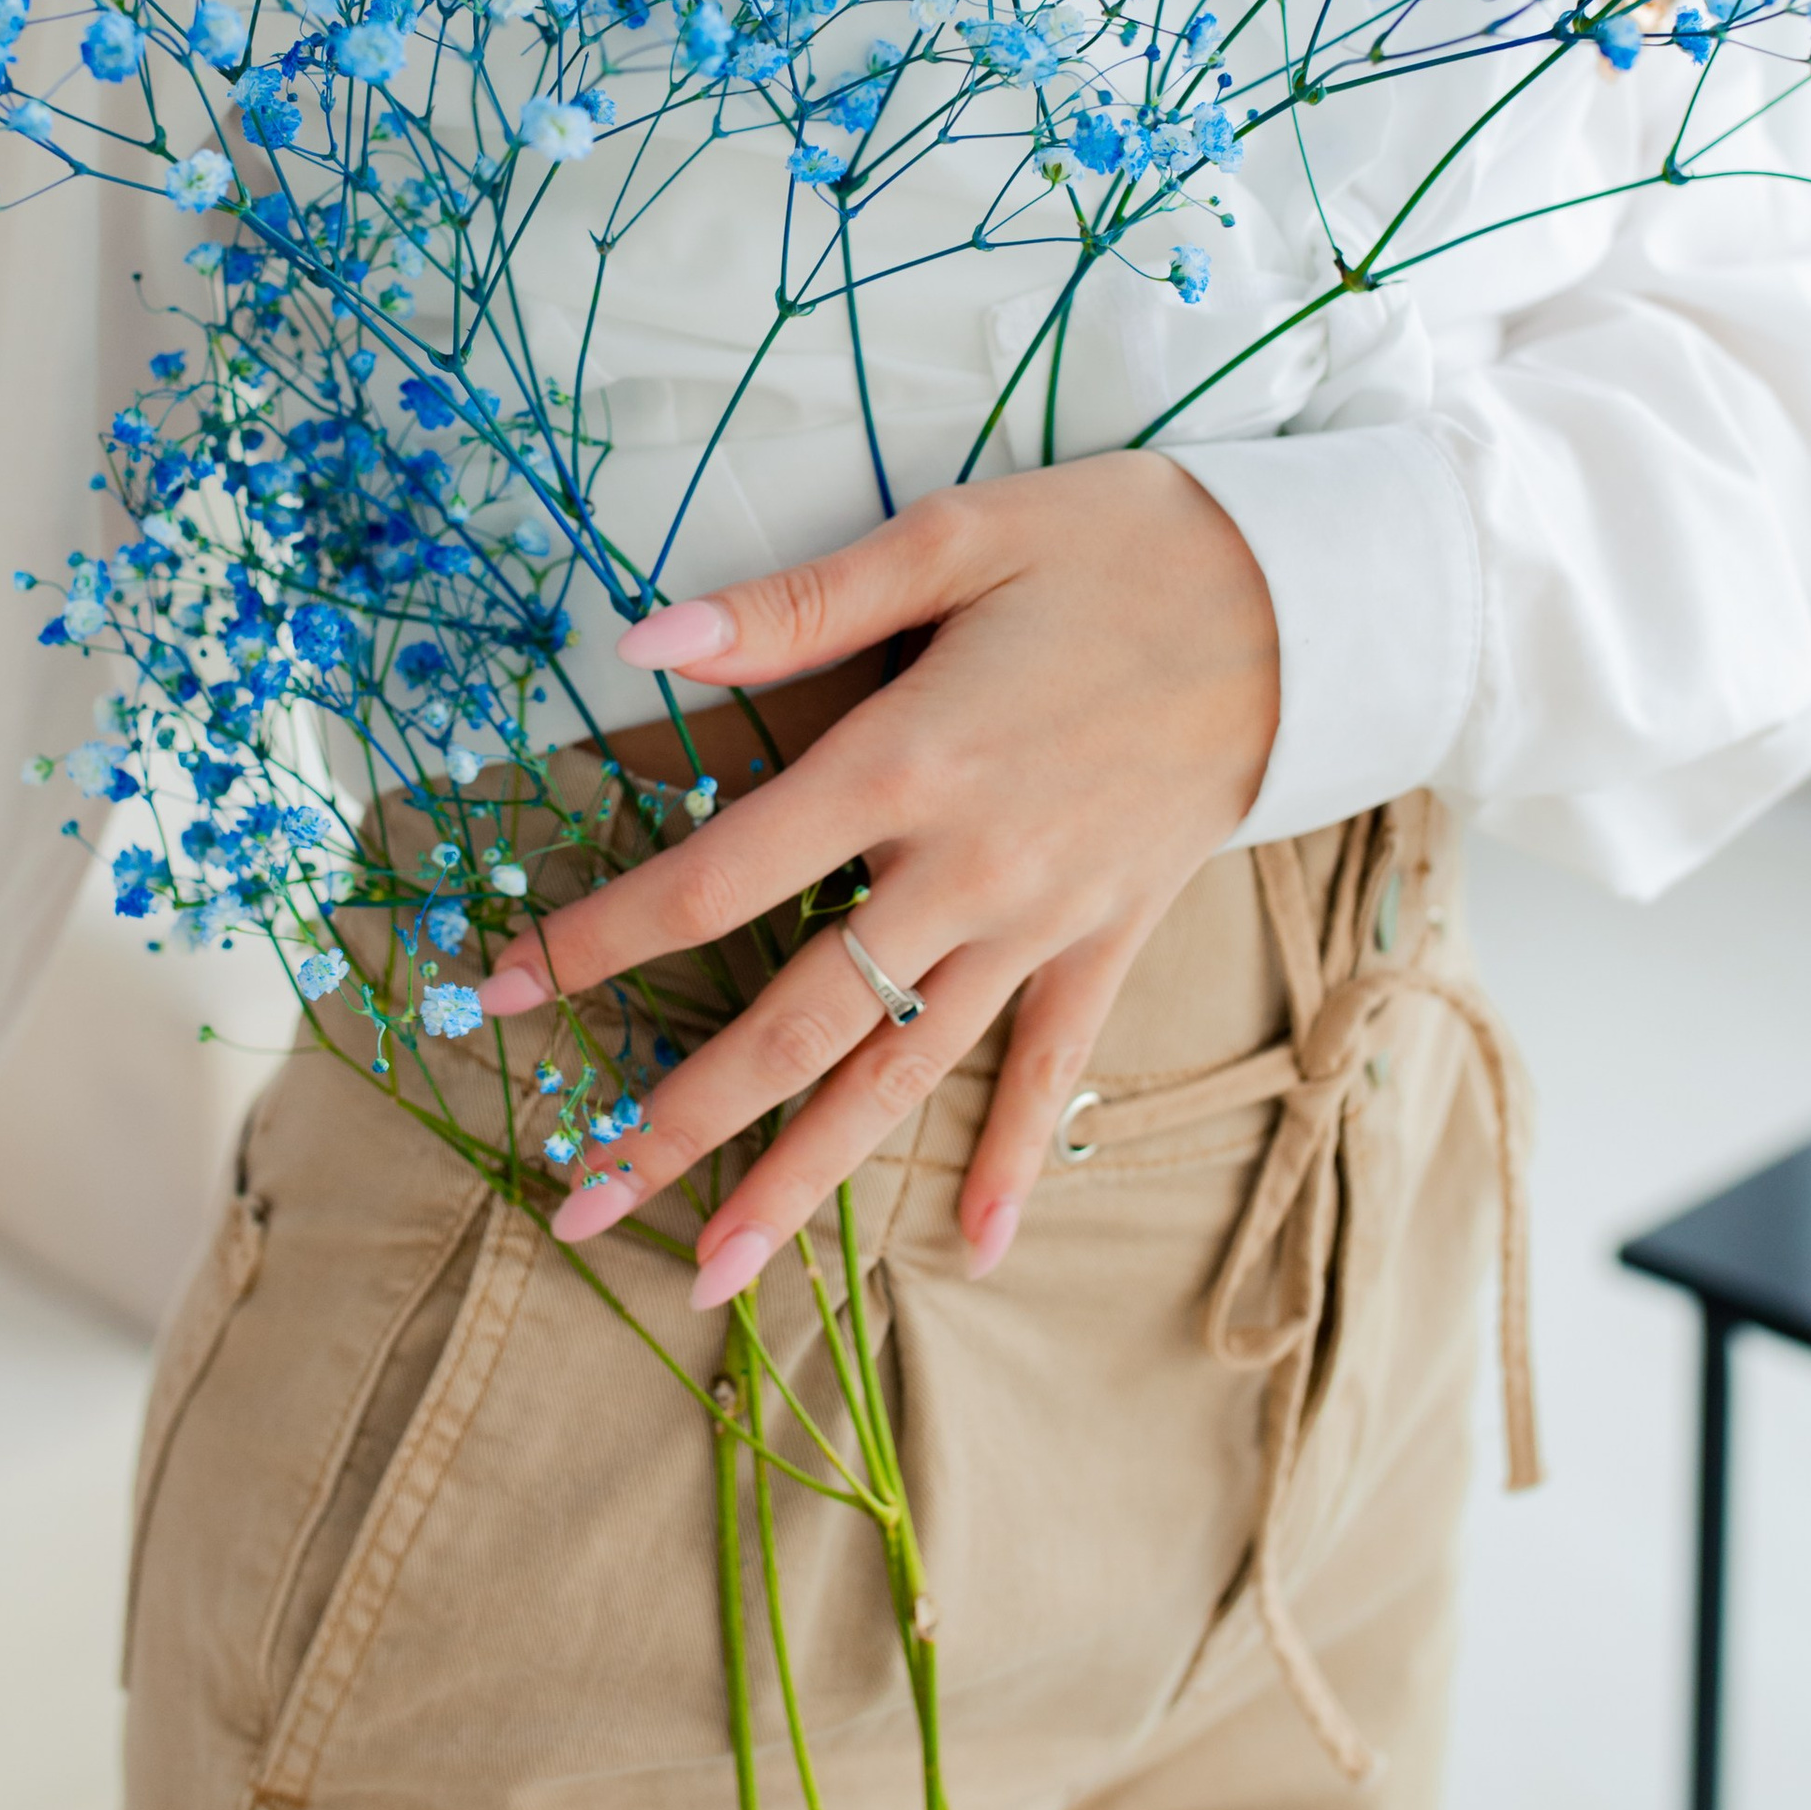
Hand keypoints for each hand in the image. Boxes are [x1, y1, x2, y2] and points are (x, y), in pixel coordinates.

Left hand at [482, 455, 1277, 1300]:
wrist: (1308, 601)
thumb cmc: (1120, 547)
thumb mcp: (954, 535)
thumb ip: (797, 603)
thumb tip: (648, 635)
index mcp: (905, 764)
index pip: (717, 877)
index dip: (600, 937)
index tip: (502, 991)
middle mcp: (965, 870)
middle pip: (795, 1021)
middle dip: (678, 1120)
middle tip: (574, 1200)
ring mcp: (1041, 922)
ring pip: (899, 1075)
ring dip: (801, 1181)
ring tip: (711, 1274)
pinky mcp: (1109, 939)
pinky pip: (1052, 1070)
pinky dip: (1015, 1161)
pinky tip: (976, 1247)